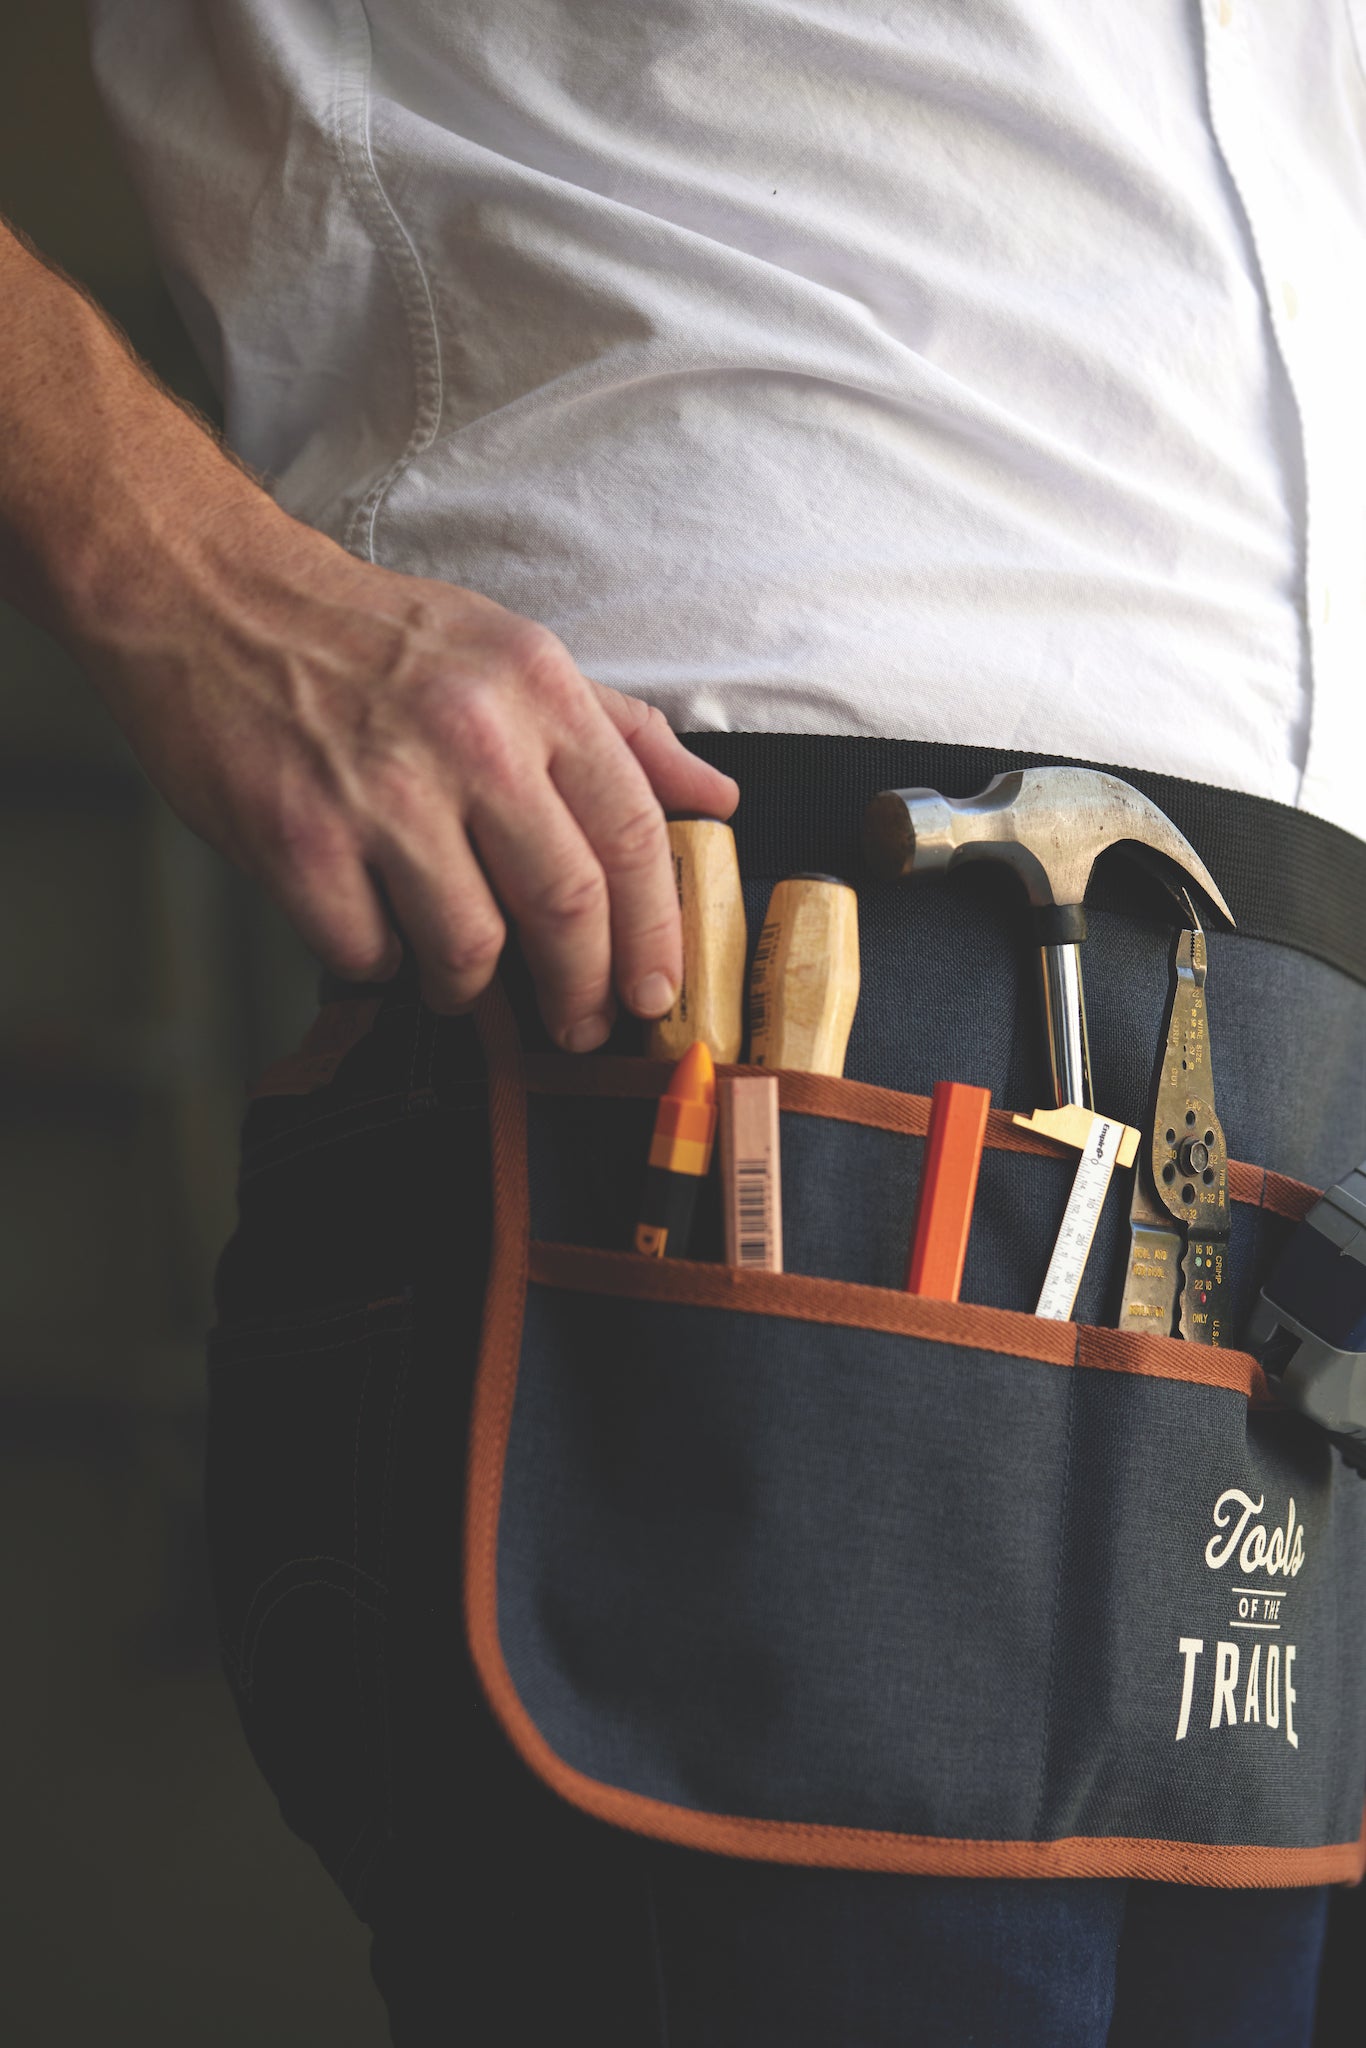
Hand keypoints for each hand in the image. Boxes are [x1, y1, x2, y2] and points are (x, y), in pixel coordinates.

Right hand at [82, 506, 738, 1048]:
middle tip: (579, 1026)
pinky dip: (377, 962)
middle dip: (583, 990)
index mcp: (535, 687)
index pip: (630, 833)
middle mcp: (470, 735)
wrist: (213, 596)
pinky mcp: (297, 837)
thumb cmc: (370, 636)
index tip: (656, 991)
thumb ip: (619, 730)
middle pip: (566, 904)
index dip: (655, 931)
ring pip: (470, 946)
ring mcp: (379, 790)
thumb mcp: (510, 652)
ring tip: (457, 972)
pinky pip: (367, 952)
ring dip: (470, 984)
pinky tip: (371, 927)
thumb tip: (714, 796)